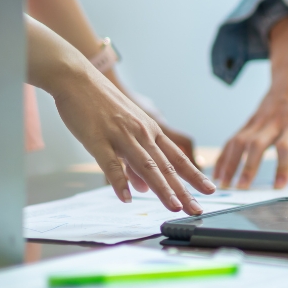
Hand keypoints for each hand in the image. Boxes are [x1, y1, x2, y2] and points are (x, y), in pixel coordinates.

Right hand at [53, 66, 214, 213]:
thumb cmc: (100, 105)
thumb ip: (135, 161)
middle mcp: (141, 133)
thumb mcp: (126, 130)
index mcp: (150, 131)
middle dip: (183, 190)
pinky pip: (111, 164)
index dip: (195, 175)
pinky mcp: (98, 138)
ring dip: (161, 188)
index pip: (177, 158)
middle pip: (166, 166)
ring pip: (146, 166)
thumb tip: (144, 188)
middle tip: (197, 209)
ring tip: (174, 207)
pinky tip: (127, 198)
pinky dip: (120, 182)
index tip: (211, 190)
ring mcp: (121, 136)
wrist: (76, 77)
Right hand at [214, 14, 287, 188]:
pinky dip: (224, 155)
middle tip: (243, 188)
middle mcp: (275, 122)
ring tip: (224, 184)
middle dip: (248, 167)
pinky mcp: (250, 120)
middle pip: (257, 144)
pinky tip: (218, 171)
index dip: (282, 167)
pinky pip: (233, 138)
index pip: (286, 147)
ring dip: (230, 163)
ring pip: (240, 141)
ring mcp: (259, 120)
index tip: (278, 186)